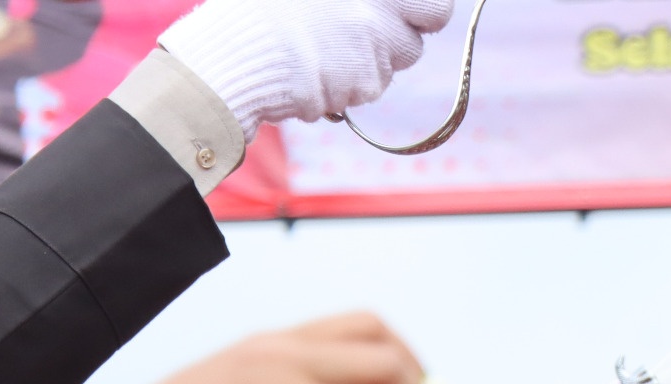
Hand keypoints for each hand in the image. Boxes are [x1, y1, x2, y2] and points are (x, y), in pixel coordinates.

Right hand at [161, 0, 454, 140]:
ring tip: (323, 46)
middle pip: (414, 41)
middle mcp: (377, 14)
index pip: (436, 6)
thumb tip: (391, 7)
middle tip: (361, 33)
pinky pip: (366, 89)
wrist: (235, 48)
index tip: (408, 14)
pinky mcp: (360, 86)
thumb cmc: (262, 7)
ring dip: (368, 63)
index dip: (424, 12)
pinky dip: (346, 84)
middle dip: (396, 41)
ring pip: (391, 67)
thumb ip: (361, 1)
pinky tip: (313, 67)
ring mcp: (371, 51)